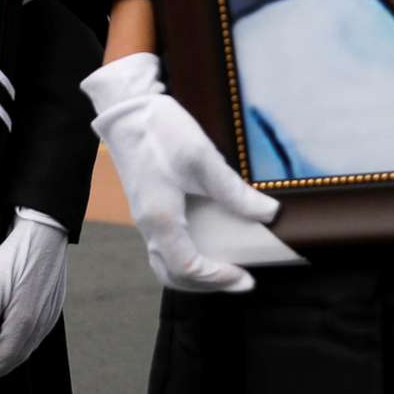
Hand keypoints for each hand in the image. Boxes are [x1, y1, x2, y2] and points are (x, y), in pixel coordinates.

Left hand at [0, 209, 68, 375]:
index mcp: (23, 324)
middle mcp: (39, 328)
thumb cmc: (18, 254)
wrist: (45, 233)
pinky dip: (18, 338)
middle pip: (13, 359)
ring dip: (5, 349)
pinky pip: (33, 336)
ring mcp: (48, 321)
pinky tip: (7, 324)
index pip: (0, 362)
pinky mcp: (51, 312)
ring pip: (24, 349)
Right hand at [83, 54, 277, 292]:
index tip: (247, 277)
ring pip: (166, 262)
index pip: (188, 267)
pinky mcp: (148, 206)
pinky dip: (186, 256)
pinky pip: (165, 246)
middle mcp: (149, 225)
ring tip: (223, 267)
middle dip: (207, 284)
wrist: (125, 109)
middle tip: (239, 280)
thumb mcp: (202, 158)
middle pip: (173, 275)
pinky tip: (208, 241)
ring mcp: (145, 217)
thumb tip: (268, 214)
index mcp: (161, 219)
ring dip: (195, 273)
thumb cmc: (159, 131)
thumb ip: (234, 191)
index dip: (219, 278)